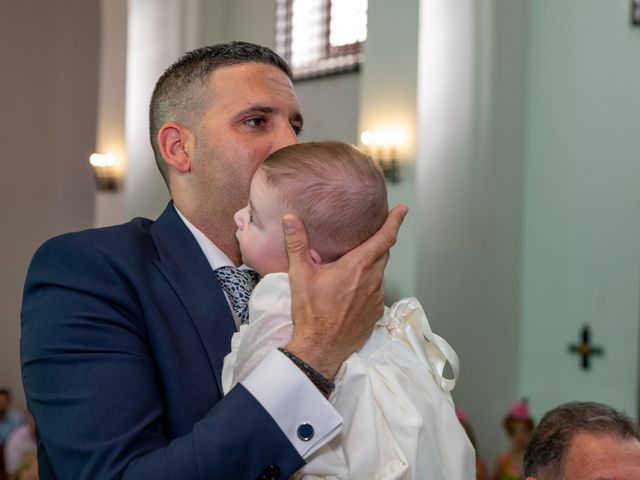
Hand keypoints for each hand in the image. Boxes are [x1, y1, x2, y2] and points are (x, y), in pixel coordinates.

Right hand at [283, 204, 407, 377]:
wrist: (320, 349)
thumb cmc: (311, 312)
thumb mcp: (300, 275)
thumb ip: (297, 244)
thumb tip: (290, 219)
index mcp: (358, 266)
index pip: (385, 238)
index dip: (395, 222)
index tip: (403, 210)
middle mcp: (373, 279)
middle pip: (383, 254)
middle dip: (378, 243)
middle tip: (368, 236)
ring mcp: (377, 298)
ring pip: (379, 274)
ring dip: (369, 267)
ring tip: (351, 269)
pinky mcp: (376, 313)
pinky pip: (376, 292)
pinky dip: (367, 286)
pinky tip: (351, 292)